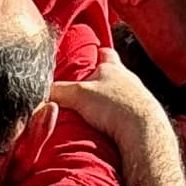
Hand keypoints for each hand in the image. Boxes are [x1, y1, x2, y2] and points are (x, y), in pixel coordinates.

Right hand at [43, 54, 167, 153]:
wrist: (145, 132)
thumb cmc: (114, 106)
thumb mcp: (78, 95)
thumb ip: (58, 91)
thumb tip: (39, 94)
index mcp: (113, 68)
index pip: (105, 53)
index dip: (97, 55)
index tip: (90, 57)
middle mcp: (129, 79)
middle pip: (114, 75)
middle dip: (103, 82)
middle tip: (88, 92)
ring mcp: (140, 98)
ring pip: (123, 94)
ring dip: (113, 102)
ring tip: (99, 115)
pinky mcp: (146, 117)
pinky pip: (130, 113)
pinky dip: (121, 118)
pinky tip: (113, 128)